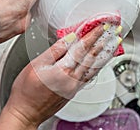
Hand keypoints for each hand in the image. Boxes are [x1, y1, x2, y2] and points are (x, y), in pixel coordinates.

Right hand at [0, 24, 121, 128]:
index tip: (101, 26)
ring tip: (113, 44)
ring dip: (105, 54)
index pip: (82, 48)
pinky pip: (90, 76)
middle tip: (112, 31)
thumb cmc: (26, 90)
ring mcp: (75, 86)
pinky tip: (102, 62)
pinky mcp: (74, 91)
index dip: (93, 35)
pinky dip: (98, 66)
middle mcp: (73, 79)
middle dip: (103, 42)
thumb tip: (68, 39)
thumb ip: (55, 50)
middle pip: (92, 57)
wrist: (25, 113)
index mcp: (63, 70)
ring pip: (94, 67)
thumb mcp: (36, 65)